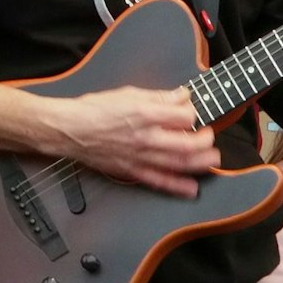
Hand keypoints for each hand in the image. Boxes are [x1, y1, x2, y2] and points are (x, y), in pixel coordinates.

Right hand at [56, 87, 217, 196]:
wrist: (69, 130)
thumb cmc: (95, 109)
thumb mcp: (128, 93)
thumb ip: (159, 97)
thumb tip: (182, 96)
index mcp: (145, 114)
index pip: (184, 116)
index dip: (194, 113)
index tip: (195, 111)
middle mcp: (146, 137)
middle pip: (188, 144)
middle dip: (206, 140)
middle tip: (209, 135)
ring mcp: (140, 157)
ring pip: (179, 164)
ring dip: (201, 163)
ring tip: (213, 159)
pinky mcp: (132, 172)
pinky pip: (159, 182)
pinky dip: (178, 187)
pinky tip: (192, 188)